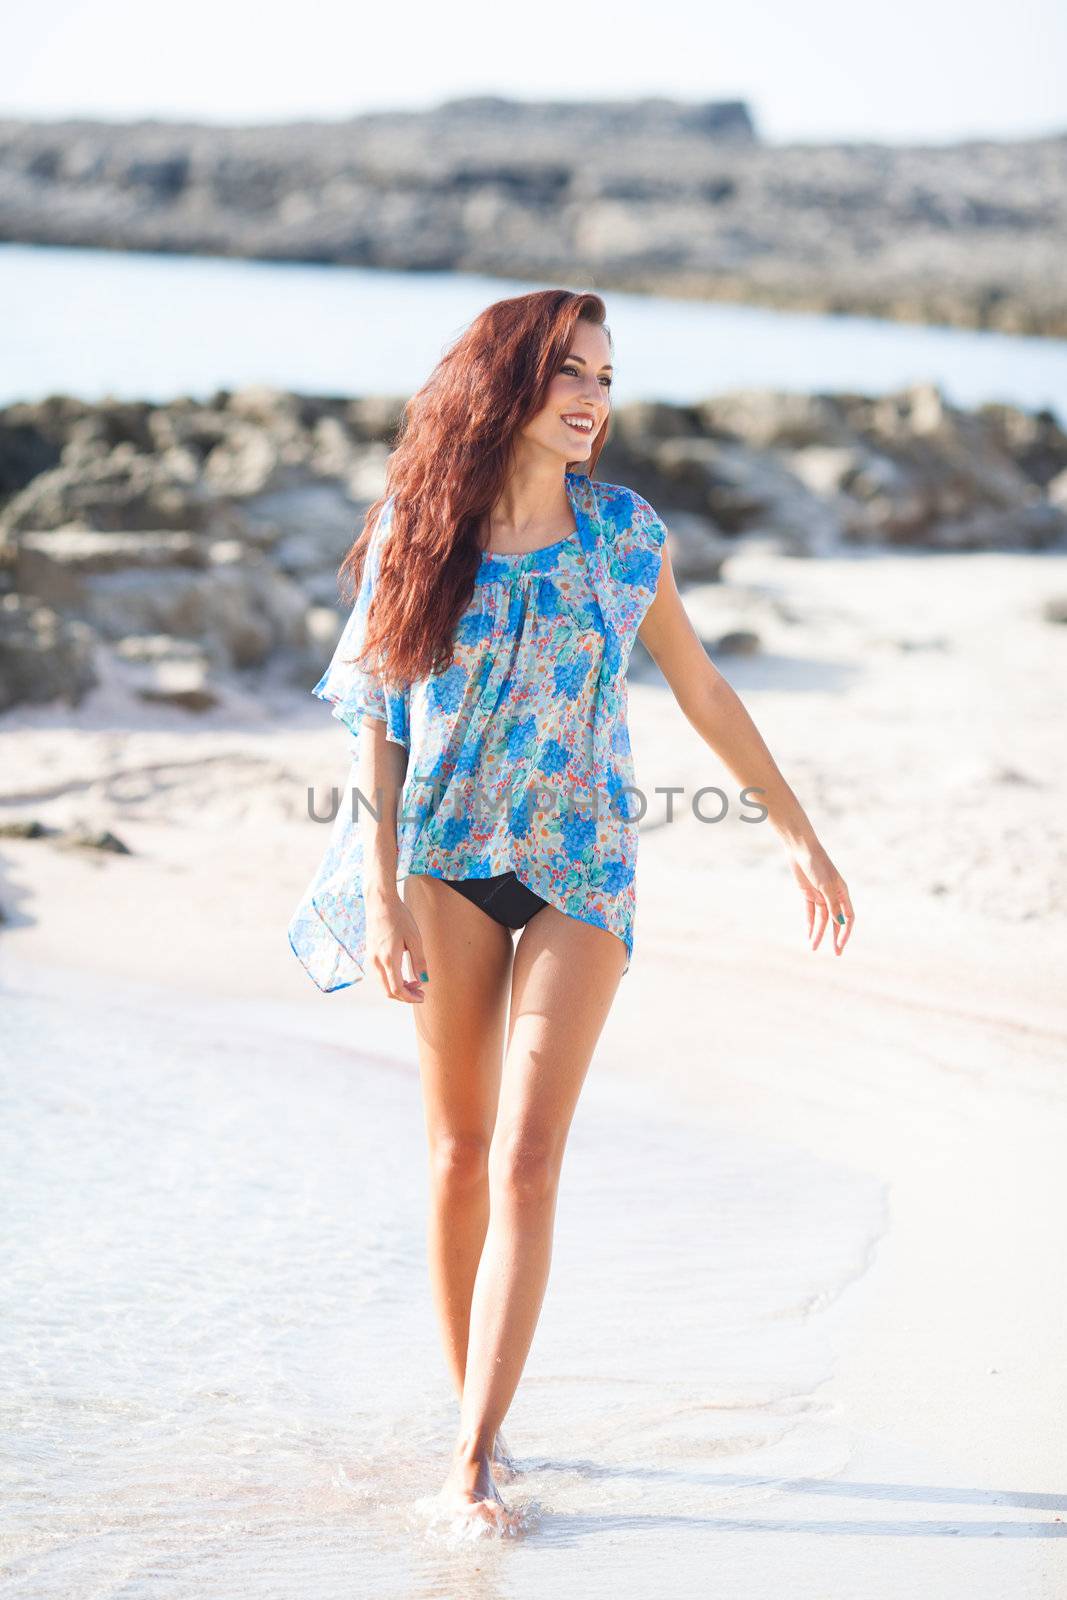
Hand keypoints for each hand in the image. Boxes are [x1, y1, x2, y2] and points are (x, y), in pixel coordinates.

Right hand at [365, 888, 429, 1001]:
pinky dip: (391, 980)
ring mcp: (371, 959)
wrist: (380, 902)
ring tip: (414, 982)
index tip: (423, 996)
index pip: (397, 989)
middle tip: (420, 991)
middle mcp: (376, 962)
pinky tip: (403, 973)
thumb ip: (419, 961)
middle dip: (405, 996)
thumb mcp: (414, 938)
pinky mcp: (370, 954)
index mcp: (388, 959)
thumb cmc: (399, 917)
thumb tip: (424, 981)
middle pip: (388, 991)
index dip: (410, 998)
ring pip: (383, 985)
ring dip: (398, 988)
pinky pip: (379, 975)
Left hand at [784, 837, 854, 953]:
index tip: (840, 945)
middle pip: (835, 921)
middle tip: (837, 953)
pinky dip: (810, 924)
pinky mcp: (808, 893)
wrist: (800, 849)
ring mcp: (820, 895)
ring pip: (821, 919)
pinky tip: (809, 935)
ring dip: (818, 933)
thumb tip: (839, 922)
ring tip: (813, 948)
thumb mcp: (826, 885)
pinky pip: (810, 913)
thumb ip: (832, 903)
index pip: (848, 917)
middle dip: (835, 937)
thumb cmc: (817, 864)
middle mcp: (833, 895)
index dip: (845, 932)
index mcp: (843, 892)